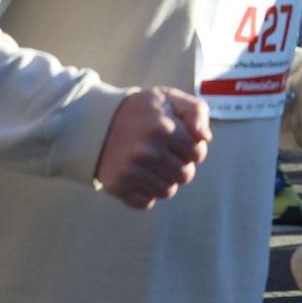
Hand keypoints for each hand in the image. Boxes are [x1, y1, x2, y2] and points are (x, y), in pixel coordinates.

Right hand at [94, 87, 211, 208]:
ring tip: (154, 164)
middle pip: (185, 175)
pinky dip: (147, 193)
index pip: (197, 153)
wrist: (96, 123)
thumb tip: (205, 139)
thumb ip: (196, 112)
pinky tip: (140, 176)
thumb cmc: (144, 111)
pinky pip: (146, 203)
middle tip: (168, 154)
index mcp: (162, 129)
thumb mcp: (171, 99)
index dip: (194, 149)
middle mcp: (146, 152)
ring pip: (167, 191)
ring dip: (165, 180)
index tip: (182, 143)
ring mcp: (130, 171)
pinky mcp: (116, 186)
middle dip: (181, 166)